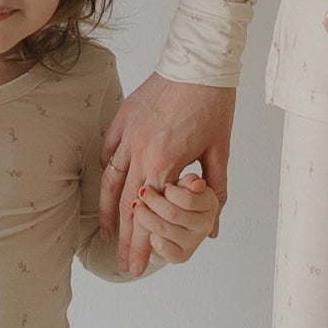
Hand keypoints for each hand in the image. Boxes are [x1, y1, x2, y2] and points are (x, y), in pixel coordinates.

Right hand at [100, 74, 234, 275]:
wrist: (199, 62)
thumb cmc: (214, 104)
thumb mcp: (220, 151)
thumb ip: (214, 192)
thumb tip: (212, 228)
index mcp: (165, 162)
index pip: (148, 215)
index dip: (142, 244)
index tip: (137, 266)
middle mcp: (140, 151)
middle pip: (126, 206)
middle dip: (125, 239)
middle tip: (123, 265)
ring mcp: (127, 133)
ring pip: (111, 181)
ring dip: (109, 211)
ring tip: (109, 235)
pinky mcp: (122, 117)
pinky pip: (108, 151)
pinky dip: (107, 171)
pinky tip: (109, 189)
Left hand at [133, 174, 220, 263]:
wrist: (171, 220)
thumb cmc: (176, 196)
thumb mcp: (182, 183)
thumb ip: (189, 181)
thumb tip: (197, 185)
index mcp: (210, 203)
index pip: (189, 200)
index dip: (171, 193)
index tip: (162, 186)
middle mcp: (206, 224)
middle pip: (173, 214)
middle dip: (152, 201)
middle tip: (142, 192)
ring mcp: (194, 241)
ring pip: (163, 229)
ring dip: (144, 216)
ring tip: (137, 205)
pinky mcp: (183, 256)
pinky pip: (162, 246)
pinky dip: (151, 236)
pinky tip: (149, 227)